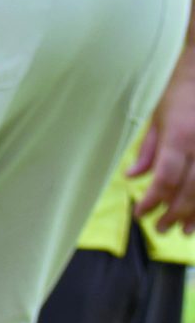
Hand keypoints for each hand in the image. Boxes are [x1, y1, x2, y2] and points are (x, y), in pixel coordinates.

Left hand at [130, 68, 194, 233]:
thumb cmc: (181, 92)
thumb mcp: (158, 118)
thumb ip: (148, 150)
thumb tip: (132, 177)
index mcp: (180, 137)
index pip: (165, 178)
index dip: (153, 200)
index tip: (141, 213)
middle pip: (190, 189)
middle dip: (174, 213)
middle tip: (161, 229)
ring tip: (185, 230)